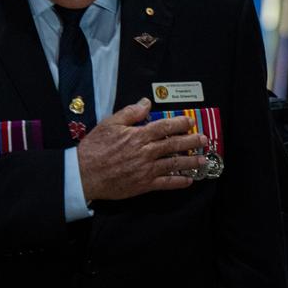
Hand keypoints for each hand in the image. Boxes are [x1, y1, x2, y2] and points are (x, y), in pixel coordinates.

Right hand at [77, 98, 208, 200]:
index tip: (190, 122)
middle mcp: (145, 152)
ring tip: (202, 159)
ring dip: (190, 161)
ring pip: (173, 164)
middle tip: (204, 140)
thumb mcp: (109, 124)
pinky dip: (178, 182)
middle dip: (191, 142)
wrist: (83, 174)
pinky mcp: (143, 185)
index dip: (180, 124)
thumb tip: (146, 103)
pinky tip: (189, 180)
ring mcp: (146, 169)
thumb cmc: (94, 148)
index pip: (164, 127)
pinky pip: (165, 183)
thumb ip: (130, 113)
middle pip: (173, 145)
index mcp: (138, 136)